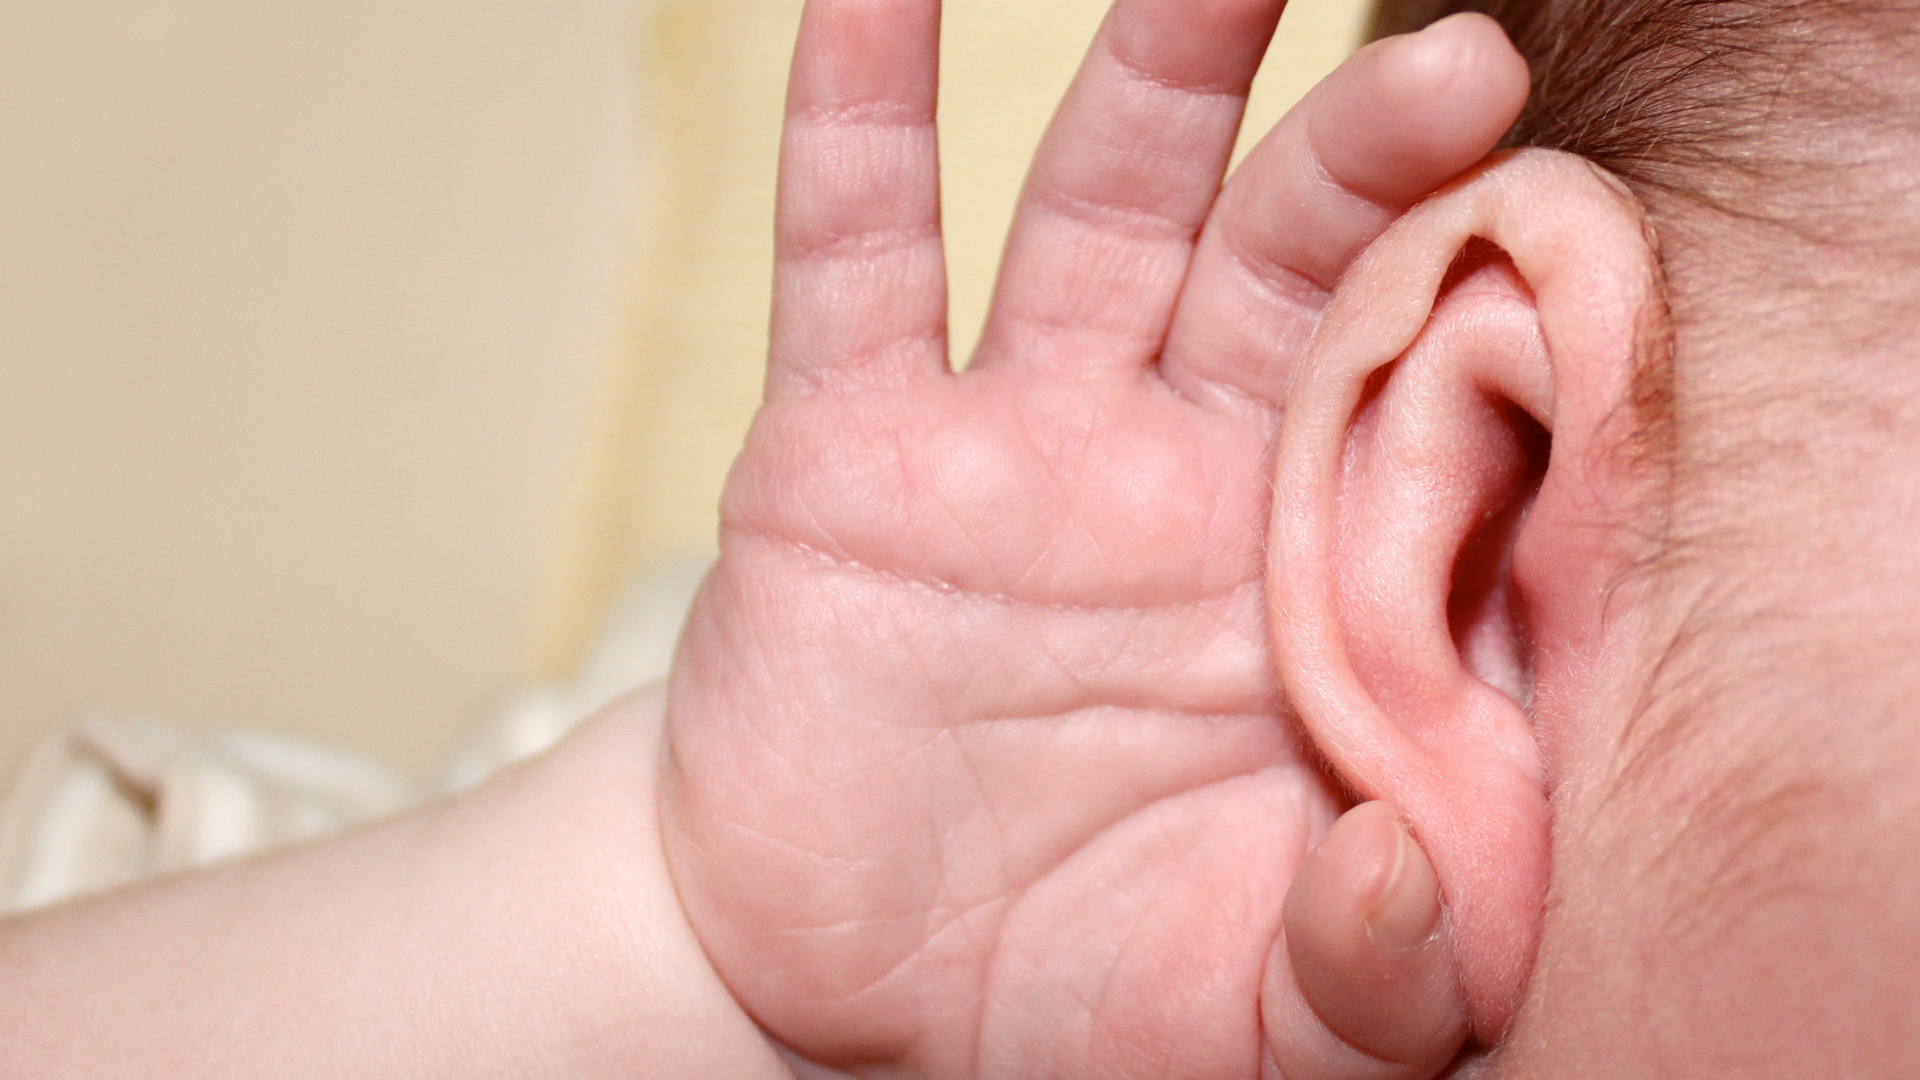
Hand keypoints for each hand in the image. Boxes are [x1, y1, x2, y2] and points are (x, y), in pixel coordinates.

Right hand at [660, 2, 1526, 1074]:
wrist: (831, 987)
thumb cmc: (1072, 989)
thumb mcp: (1253, 1022)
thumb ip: (1368, 983)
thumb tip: (1407, 880)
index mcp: (1302, 581)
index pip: (1428, 412)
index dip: (1502, 327)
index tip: (1580, 239)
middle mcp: (1172, 467)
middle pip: (1283, 261)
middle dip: (1362, 154)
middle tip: (1462, 58)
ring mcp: (1009, 438)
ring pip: (1096, 209)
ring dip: (1155, 74)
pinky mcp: (844, 449)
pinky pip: (852, 255)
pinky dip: (854, 118)